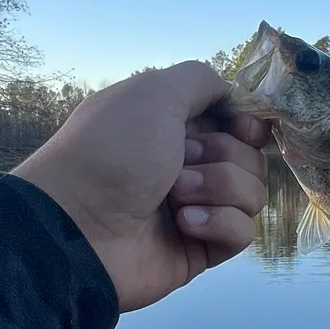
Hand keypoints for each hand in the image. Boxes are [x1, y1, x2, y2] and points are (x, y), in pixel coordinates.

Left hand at [12, 61, 269, 311]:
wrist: (78, 226)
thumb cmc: (111, 151)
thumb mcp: (153, 92)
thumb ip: (201, 80)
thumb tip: (233, 96)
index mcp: (172, 126)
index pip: (235, 122)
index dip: (246, 124)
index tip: (243, 128)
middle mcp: (186, 165)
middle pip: (249, 156)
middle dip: (222, 157)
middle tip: (180, 164)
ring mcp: (196, 207)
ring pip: (251, 193)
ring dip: (217, 188)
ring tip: (175, 196)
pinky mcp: (200, 248)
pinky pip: (242, 231)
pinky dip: (218, 223)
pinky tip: (184, 224)